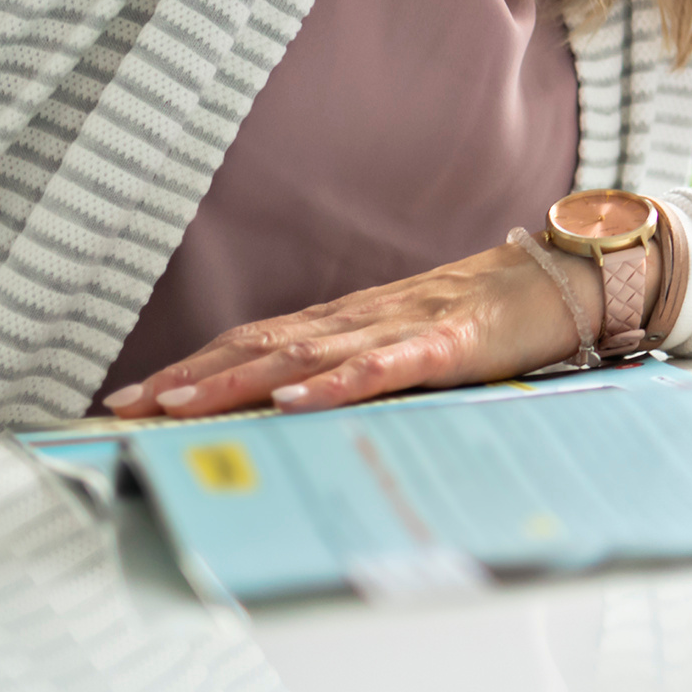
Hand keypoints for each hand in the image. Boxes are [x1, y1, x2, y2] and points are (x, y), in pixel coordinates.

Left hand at [101, 242, 588, 419]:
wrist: (568, 278)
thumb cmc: (492, 317)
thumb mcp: (411, 345)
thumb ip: (359, 371)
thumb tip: (290, 413)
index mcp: (350, 322)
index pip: (253, 343)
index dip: (188, 368)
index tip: (126, 400)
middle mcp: (363, 319)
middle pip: (261, 347)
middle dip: (187, 378)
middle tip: (122, 410)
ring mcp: (404, 328)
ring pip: (308, 356)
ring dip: (238, 381)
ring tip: (180, 406)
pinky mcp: (451, 343)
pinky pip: (388, 366)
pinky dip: (339, 384)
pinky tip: (300, 400)